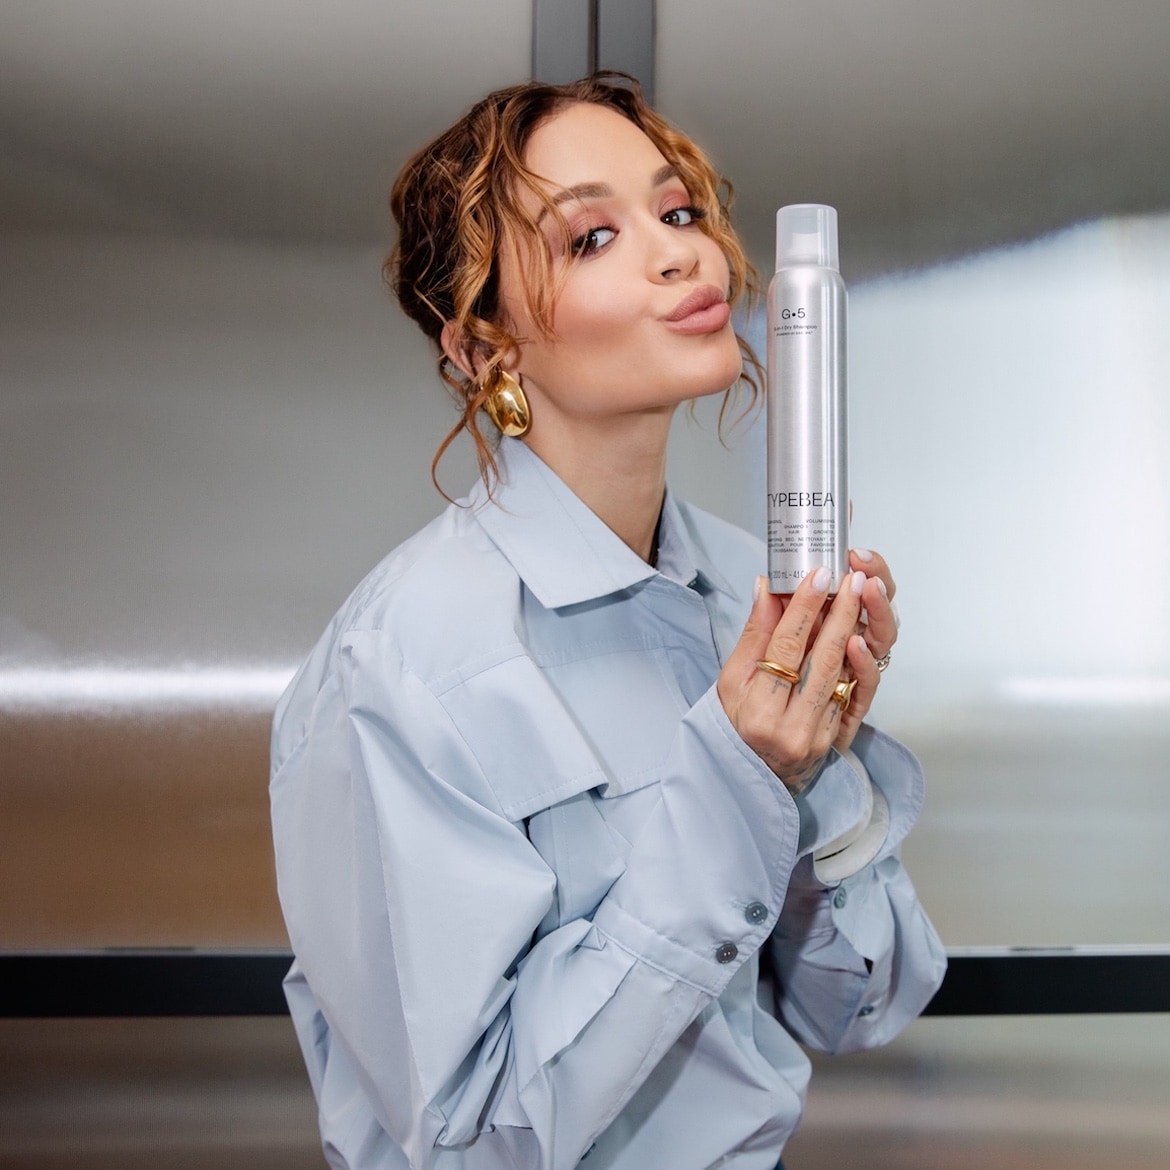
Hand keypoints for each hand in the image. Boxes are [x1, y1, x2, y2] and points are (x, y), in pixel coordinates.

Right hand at [716, 552, 897, 793]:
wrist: (750, 776)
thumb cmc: (733, 725)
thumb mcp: (730, 681)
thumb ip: (753, 636)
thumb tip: (766, 588)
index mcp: (757, 712)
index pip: (785, 648)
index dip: (803, 608)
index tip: (817, 575)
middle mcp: (791, 728)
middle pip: (821, 658)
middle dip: (839, 612)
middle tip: (850, 577)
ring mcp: (818, 736)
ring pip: (841, 673)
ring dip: (852, 629)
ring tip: (859, 595)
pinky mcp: (835, 739)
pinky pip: (851, 693)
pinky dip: (858, 660)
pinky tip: (860, 637)